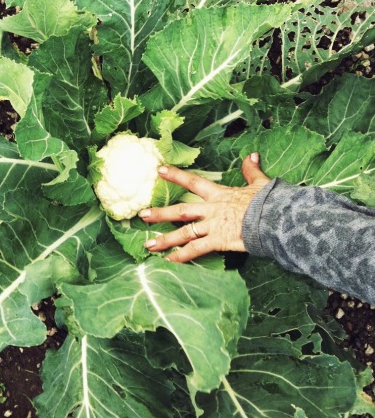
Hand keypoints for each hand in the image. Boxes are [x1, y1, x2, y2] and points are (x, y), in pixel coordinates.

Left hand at [139, 153, 270, 261]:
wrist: (274, 219)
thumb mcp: (259, 183)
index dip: (175, 175)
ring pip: (183, 233)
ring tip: (148, 245)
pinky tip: (168, 262)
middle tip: (142, 215)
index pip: (192, 182)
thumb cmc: (268, 201)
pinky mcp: (218, 241)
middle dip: (160, 213)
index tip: (158, 170)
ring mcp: (213, 226)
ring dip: (165, 239)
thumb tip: (252, 155)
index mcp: (219, 194)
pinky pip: (196, 250)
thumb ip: (251, 170)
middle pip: (180, 210)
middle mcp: (211, 210)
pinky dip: (181, 257)